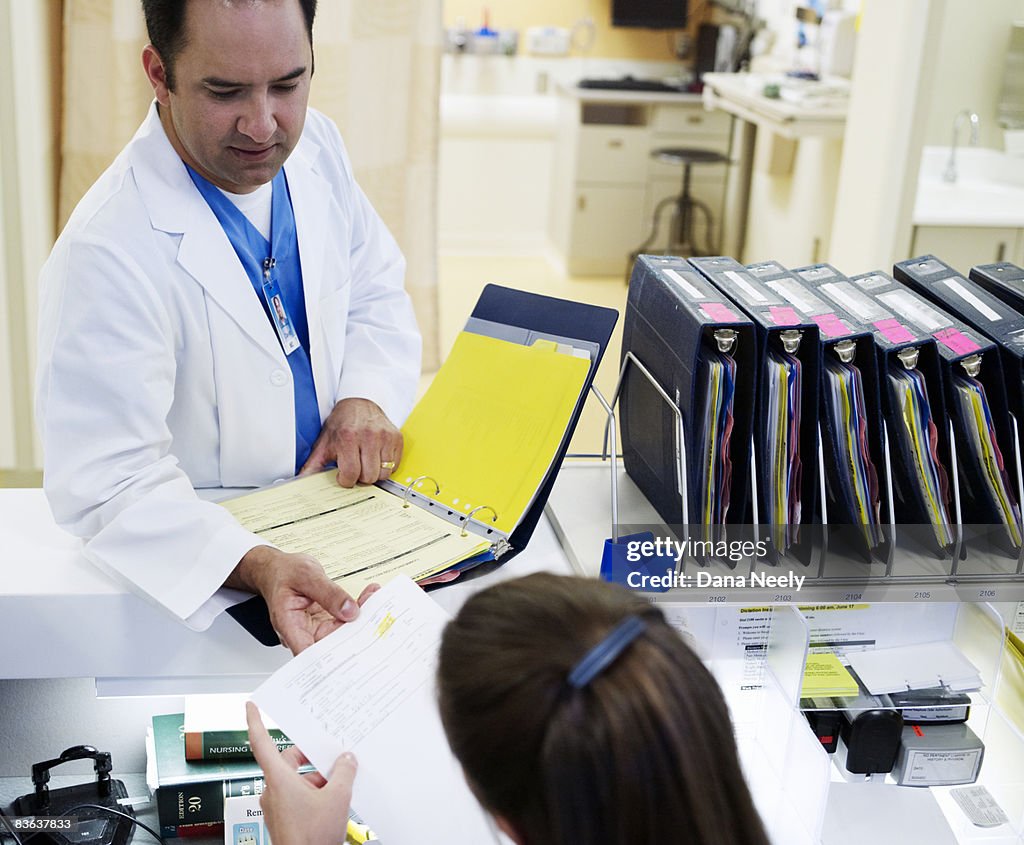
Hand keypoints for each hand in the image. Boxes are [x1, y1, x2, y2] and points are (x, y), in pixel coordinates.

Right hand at [227, 546, 379, 653]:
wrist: (279, 569)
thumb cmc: (284, 573)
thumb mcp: (307, 575)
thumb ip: (329, 593)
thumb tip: (350, 611)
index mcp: (289, 624)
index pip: (309, 652)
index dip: (330, 660)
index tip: (353, 652)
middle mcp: (302, 632)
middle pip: (331, 644)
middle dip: (355, 634)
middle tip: (375, 619)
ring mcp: (314, 628)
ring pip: (341, 633)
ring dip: (360, 620)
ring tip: (375, 601)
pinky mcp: (324, 622)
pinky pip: (344, 621)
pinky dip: (358, 610)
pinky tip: (369, 598)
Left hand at [246, 702, 356, 844]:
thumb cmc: (310, 839)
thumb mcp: (336, 798)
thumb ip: (343, 773)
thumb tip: (346, 760)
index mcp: (279, 778)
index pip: (260, 742)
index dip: (255, 721)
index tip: (251, 706)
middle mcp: (273, 790)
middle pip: (288, 760)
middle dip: (310, 756)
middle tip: (329, 752)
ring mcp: (277, 805)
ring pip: (296, 779)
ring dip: (315, 777)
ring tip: (339, 781)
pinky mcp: (284, 817)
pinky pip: (298, 794)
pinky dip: (314, 791)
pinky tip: (333, 798)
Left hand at [300, 397, 402, 486]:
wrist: (359, 402)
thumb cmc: (341, 424)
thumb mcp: (324, 442)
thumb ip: (313, 465)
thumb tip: (302, 482)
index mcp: (348, 438)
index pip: (351, 474)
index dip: (346, 480)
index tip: (343, 475)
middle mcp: (369, 436)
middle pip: (369, 477)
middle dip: (361, 477)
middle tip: (356, 468)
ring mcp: (385, 437)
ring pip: (383, 474)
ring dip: (374, 473)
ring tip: (366, 463)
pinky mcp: (397, 438)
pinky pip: (395, 465)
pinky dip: (386, 467)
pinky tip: (377, 458)